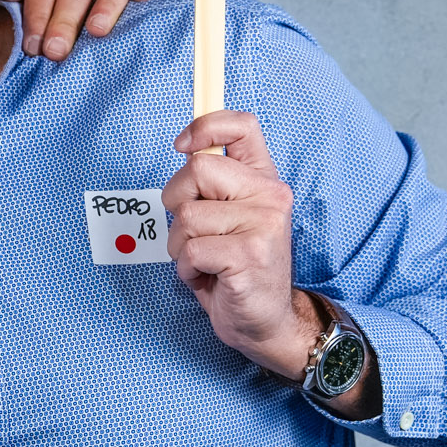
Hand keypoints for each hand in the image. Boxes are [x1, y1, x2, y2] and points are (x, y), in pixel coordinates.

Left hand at [163, 110, 319, 377]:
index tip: (182, 145)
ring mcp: (263, 224)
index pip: (242, 126)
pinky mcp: (249, 254)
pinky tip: (210, 277)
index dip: (205, 126)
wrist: (264, 320)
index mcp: (263, 180)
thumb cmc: (235, 266)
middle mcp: (270, 196)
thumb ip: (213, 183)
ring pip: (186, 216)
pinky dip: (188, 269)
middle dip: (176, 203)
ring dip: (181, 245)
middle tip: (194, 231)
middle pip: (195, 170)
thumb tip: (186, 147)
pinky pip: (191, 250)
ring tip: (205, 260)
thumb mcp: (228, 215)